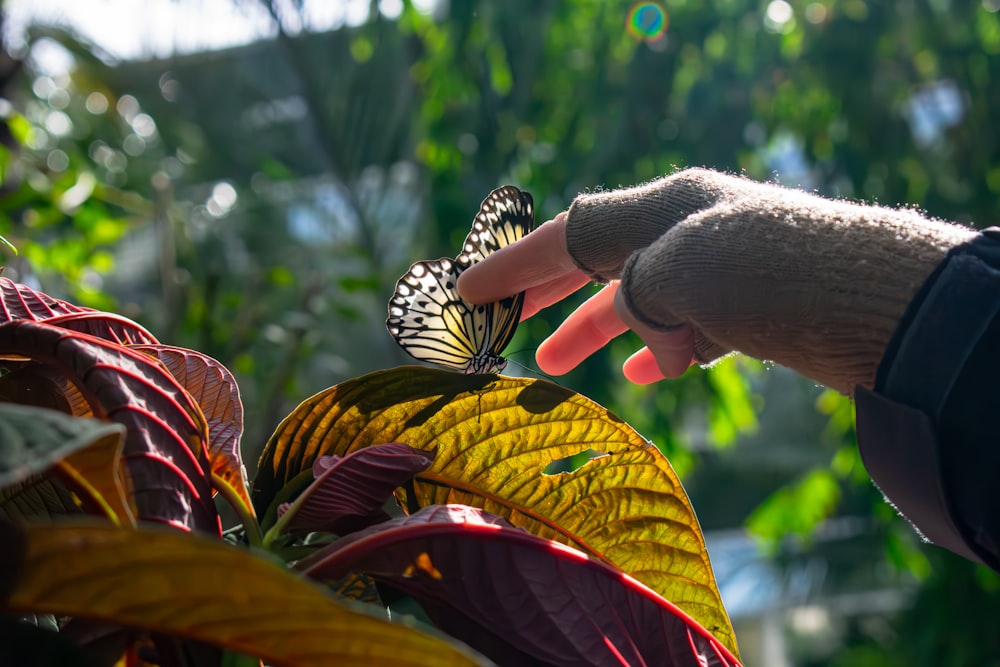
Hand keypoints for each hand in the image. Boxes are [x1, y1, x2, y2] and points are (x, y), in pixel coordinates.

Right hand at [458, 169, 972, 393]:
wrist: (865, 302)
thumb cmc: (762, 277)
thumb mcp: (671, 274)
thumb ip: (633, 294)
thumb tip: (640, 338)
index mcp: (662, 208)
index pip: (566, 236)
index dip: (511, 266)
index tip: (464, 291)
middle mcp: (688, 230)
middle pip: (599, 261)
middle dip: (547, 295)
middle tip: (502, 323)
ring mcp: (721, 269)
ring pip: (639, 301)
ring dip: (593, 332)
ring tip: (550, 366)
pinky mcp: (751, 308)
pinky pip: (687, 328)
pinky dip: (659, 351)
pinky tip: (643, 379)